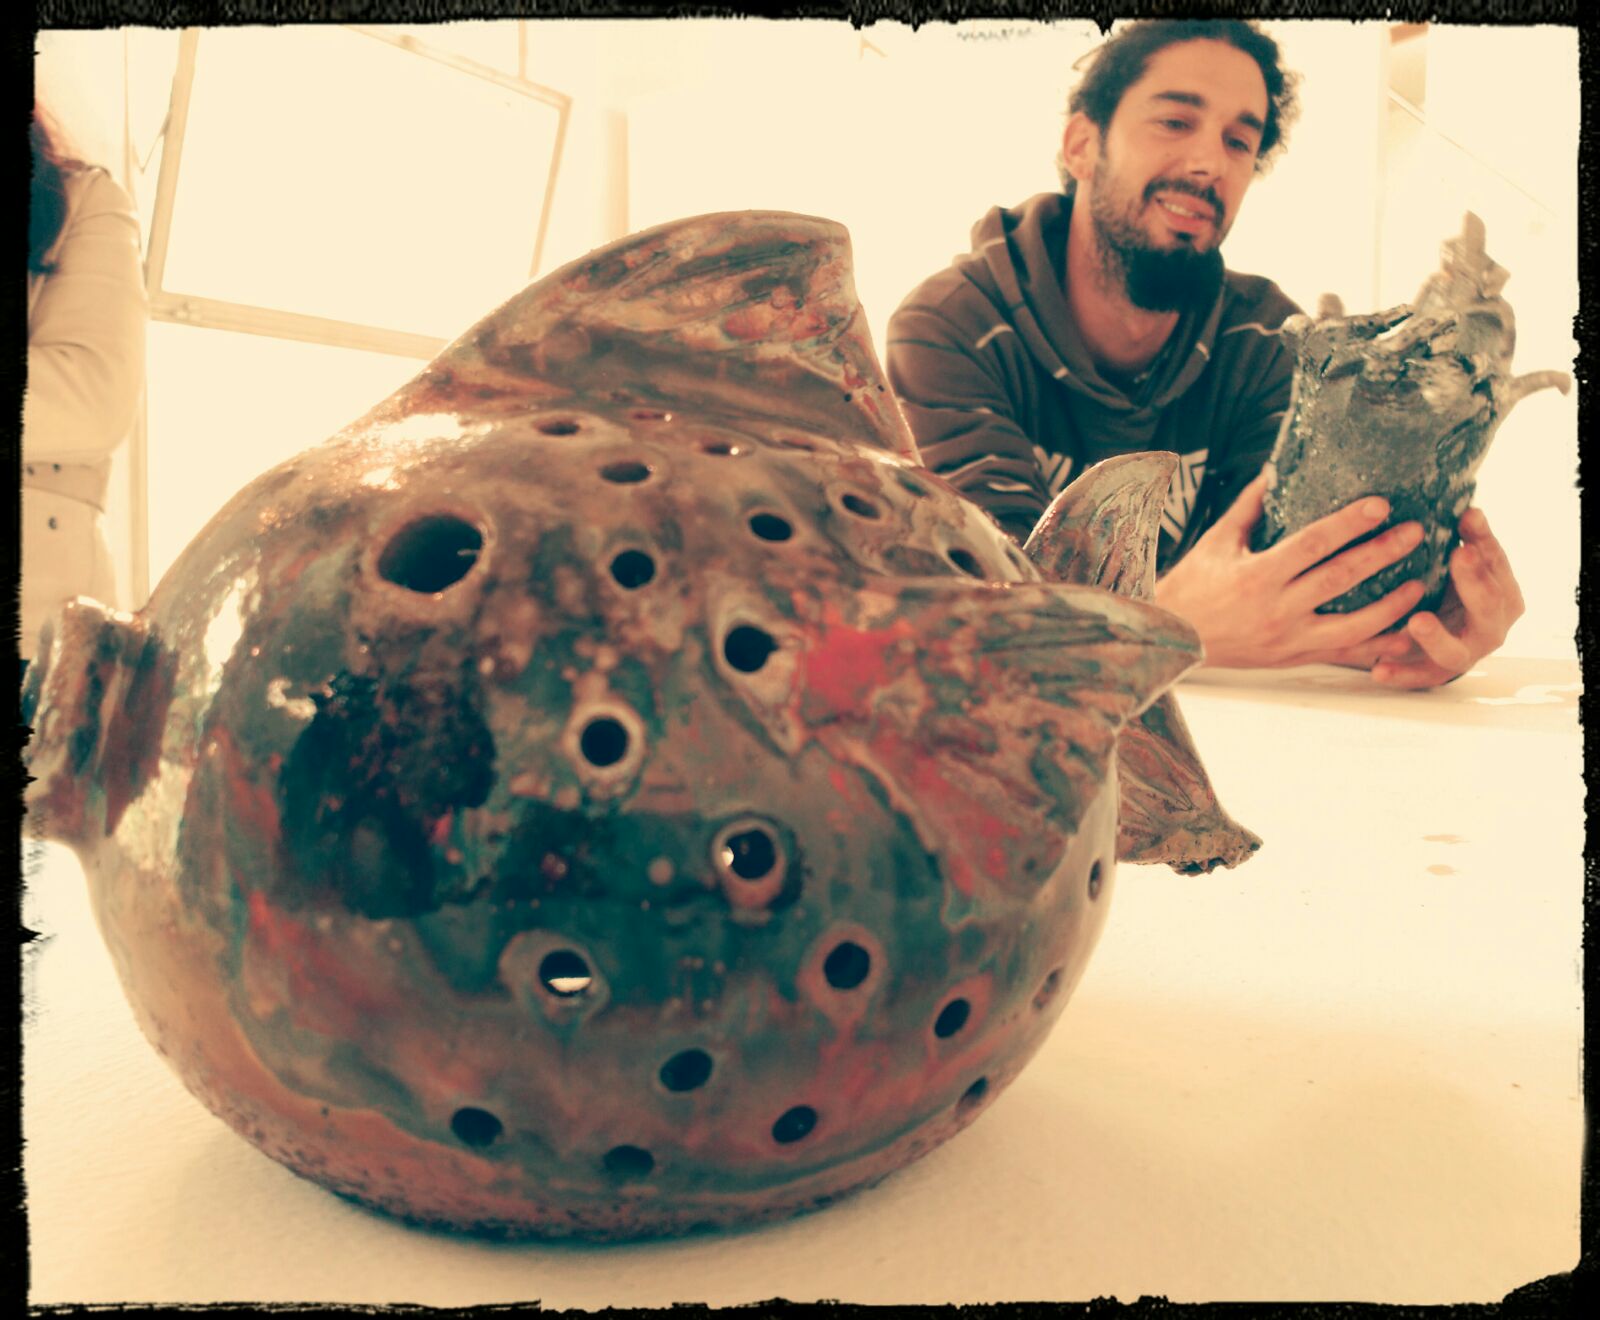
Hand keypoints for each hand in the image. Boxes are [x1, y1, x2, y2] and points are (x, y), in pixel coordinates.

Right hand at [1154, 473, 1426, 668]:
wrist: (1174, 637)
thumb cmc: (1195, 585)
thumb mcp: (1217, 541)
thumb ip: (1251, 507)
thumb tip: (1277, 469)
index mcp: (1257, 575)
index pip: (1312, 544)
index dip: (1349, 524)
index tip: (1381, 505)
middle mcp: (1277, 608)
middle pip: (1341, 579)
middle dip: (1383, 554)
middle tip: (1416, 533)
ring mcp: (1289, 638)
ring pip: (1352, 624)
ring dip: (1391, 604)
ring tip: (1420, 583)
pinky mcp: (1296, 657)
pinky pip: (1345, 655)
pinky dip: (1379, 648)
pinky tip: (1407, 634)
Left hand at [1367, 508, 1524, 687]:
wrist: (1432, 639)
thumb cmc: (1446, 589)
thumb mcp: (1454, 564)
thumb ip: (1464, 540)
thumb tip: (1466, 507)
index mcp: (1502, 594)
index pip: (1498, 566)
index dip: (1485, 542)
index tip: (1469, 517)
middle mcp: (1490, 627)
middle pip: (1489, 606)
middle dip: (1475, 581)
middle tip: (1458, 555)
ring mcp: (1464, 654)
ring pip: (1457, 649)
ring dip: (1437, 636)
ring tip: (1417, 620)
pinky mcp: (1435, 674)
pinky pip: (1418, 678)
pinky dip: (1400, 674)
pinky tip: (1378, 669)